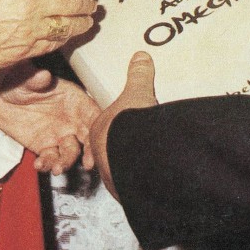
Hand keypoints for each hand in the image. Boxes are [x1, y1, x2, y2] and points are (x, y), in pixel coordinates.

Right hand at [0, 0, 95, 73]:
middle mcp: (30, 4)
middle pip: (71, 1)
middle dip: (85, 1)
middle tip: (90, 2)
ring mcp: (30, 30)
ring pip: (68, 25)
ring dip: (83, 21)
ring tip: (88, 19)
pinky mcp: (26, 51)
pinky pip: (54, 43)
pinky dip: (65, 38)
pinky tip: (69, 34)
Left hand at [0, 66, 99, 174]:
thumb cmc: (18, 82)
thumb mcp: (26, 79)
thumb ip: (36, 80)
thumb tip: (43, 75)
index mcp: (73, 99)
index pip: (92, 113)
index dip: (98, 125)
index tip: (99, 137)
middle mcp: (70, 119)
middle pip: (88, 136)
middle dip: (91, 151)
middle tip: (89, 163)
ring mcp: (59, 134)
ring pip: (70, 152)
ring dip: (66, 162)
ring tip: (57, 168)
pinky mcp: (44, 146)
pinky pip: (50, 158)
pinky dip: (47, 164)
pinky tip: (39, 164)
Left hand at [89, 52, 157, 198]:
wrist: (138, 160)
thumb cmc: (128, 128)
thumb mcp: (136, 94)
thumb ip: (138, 75)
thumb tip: (140, 57)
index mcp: (99, 130)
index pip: (105, 127)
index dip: (116, 126)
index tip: (126, 126)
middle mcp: (101, 155)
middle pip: (111, 150)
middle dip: (123, 148)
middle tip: (139, 144)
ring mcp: (112, 176)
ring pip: (119, 170)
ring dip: (131, 167)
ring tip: (147, 162)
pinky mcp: (126, 192)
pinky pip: (131, 186)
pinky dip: (140, 182)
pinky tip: (151, 177)